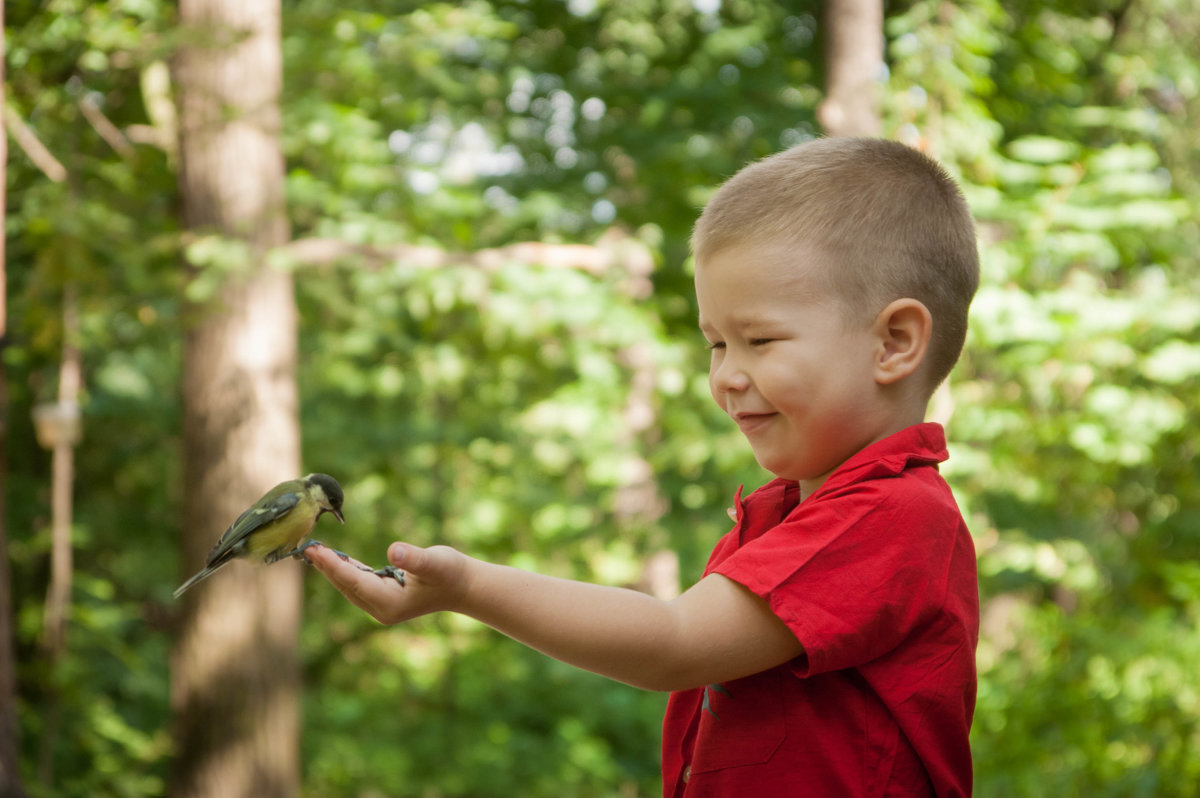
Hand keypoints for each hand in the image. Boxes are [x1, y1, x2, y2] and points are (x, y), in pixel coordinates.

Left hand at [304, 541, 470, 624]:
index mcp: (390, 603)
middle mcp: (381, 608)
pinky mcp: (383, 598)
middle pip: (346, 586)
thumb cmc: (452, 572)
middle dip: (326, 567)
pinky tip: (333, 558)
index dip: (334, 566)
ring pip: (349, 586)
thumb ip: (415, 558)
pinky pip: (357, 584)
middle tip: (305, 548)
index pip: (355, 582)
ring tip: (313, 552)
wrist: (464, 586)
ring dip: (331, 569)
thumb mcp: (435, 562)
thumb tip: (395, 550)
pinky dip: (344, 570)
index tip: (315, 550)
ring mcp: (381, 606)